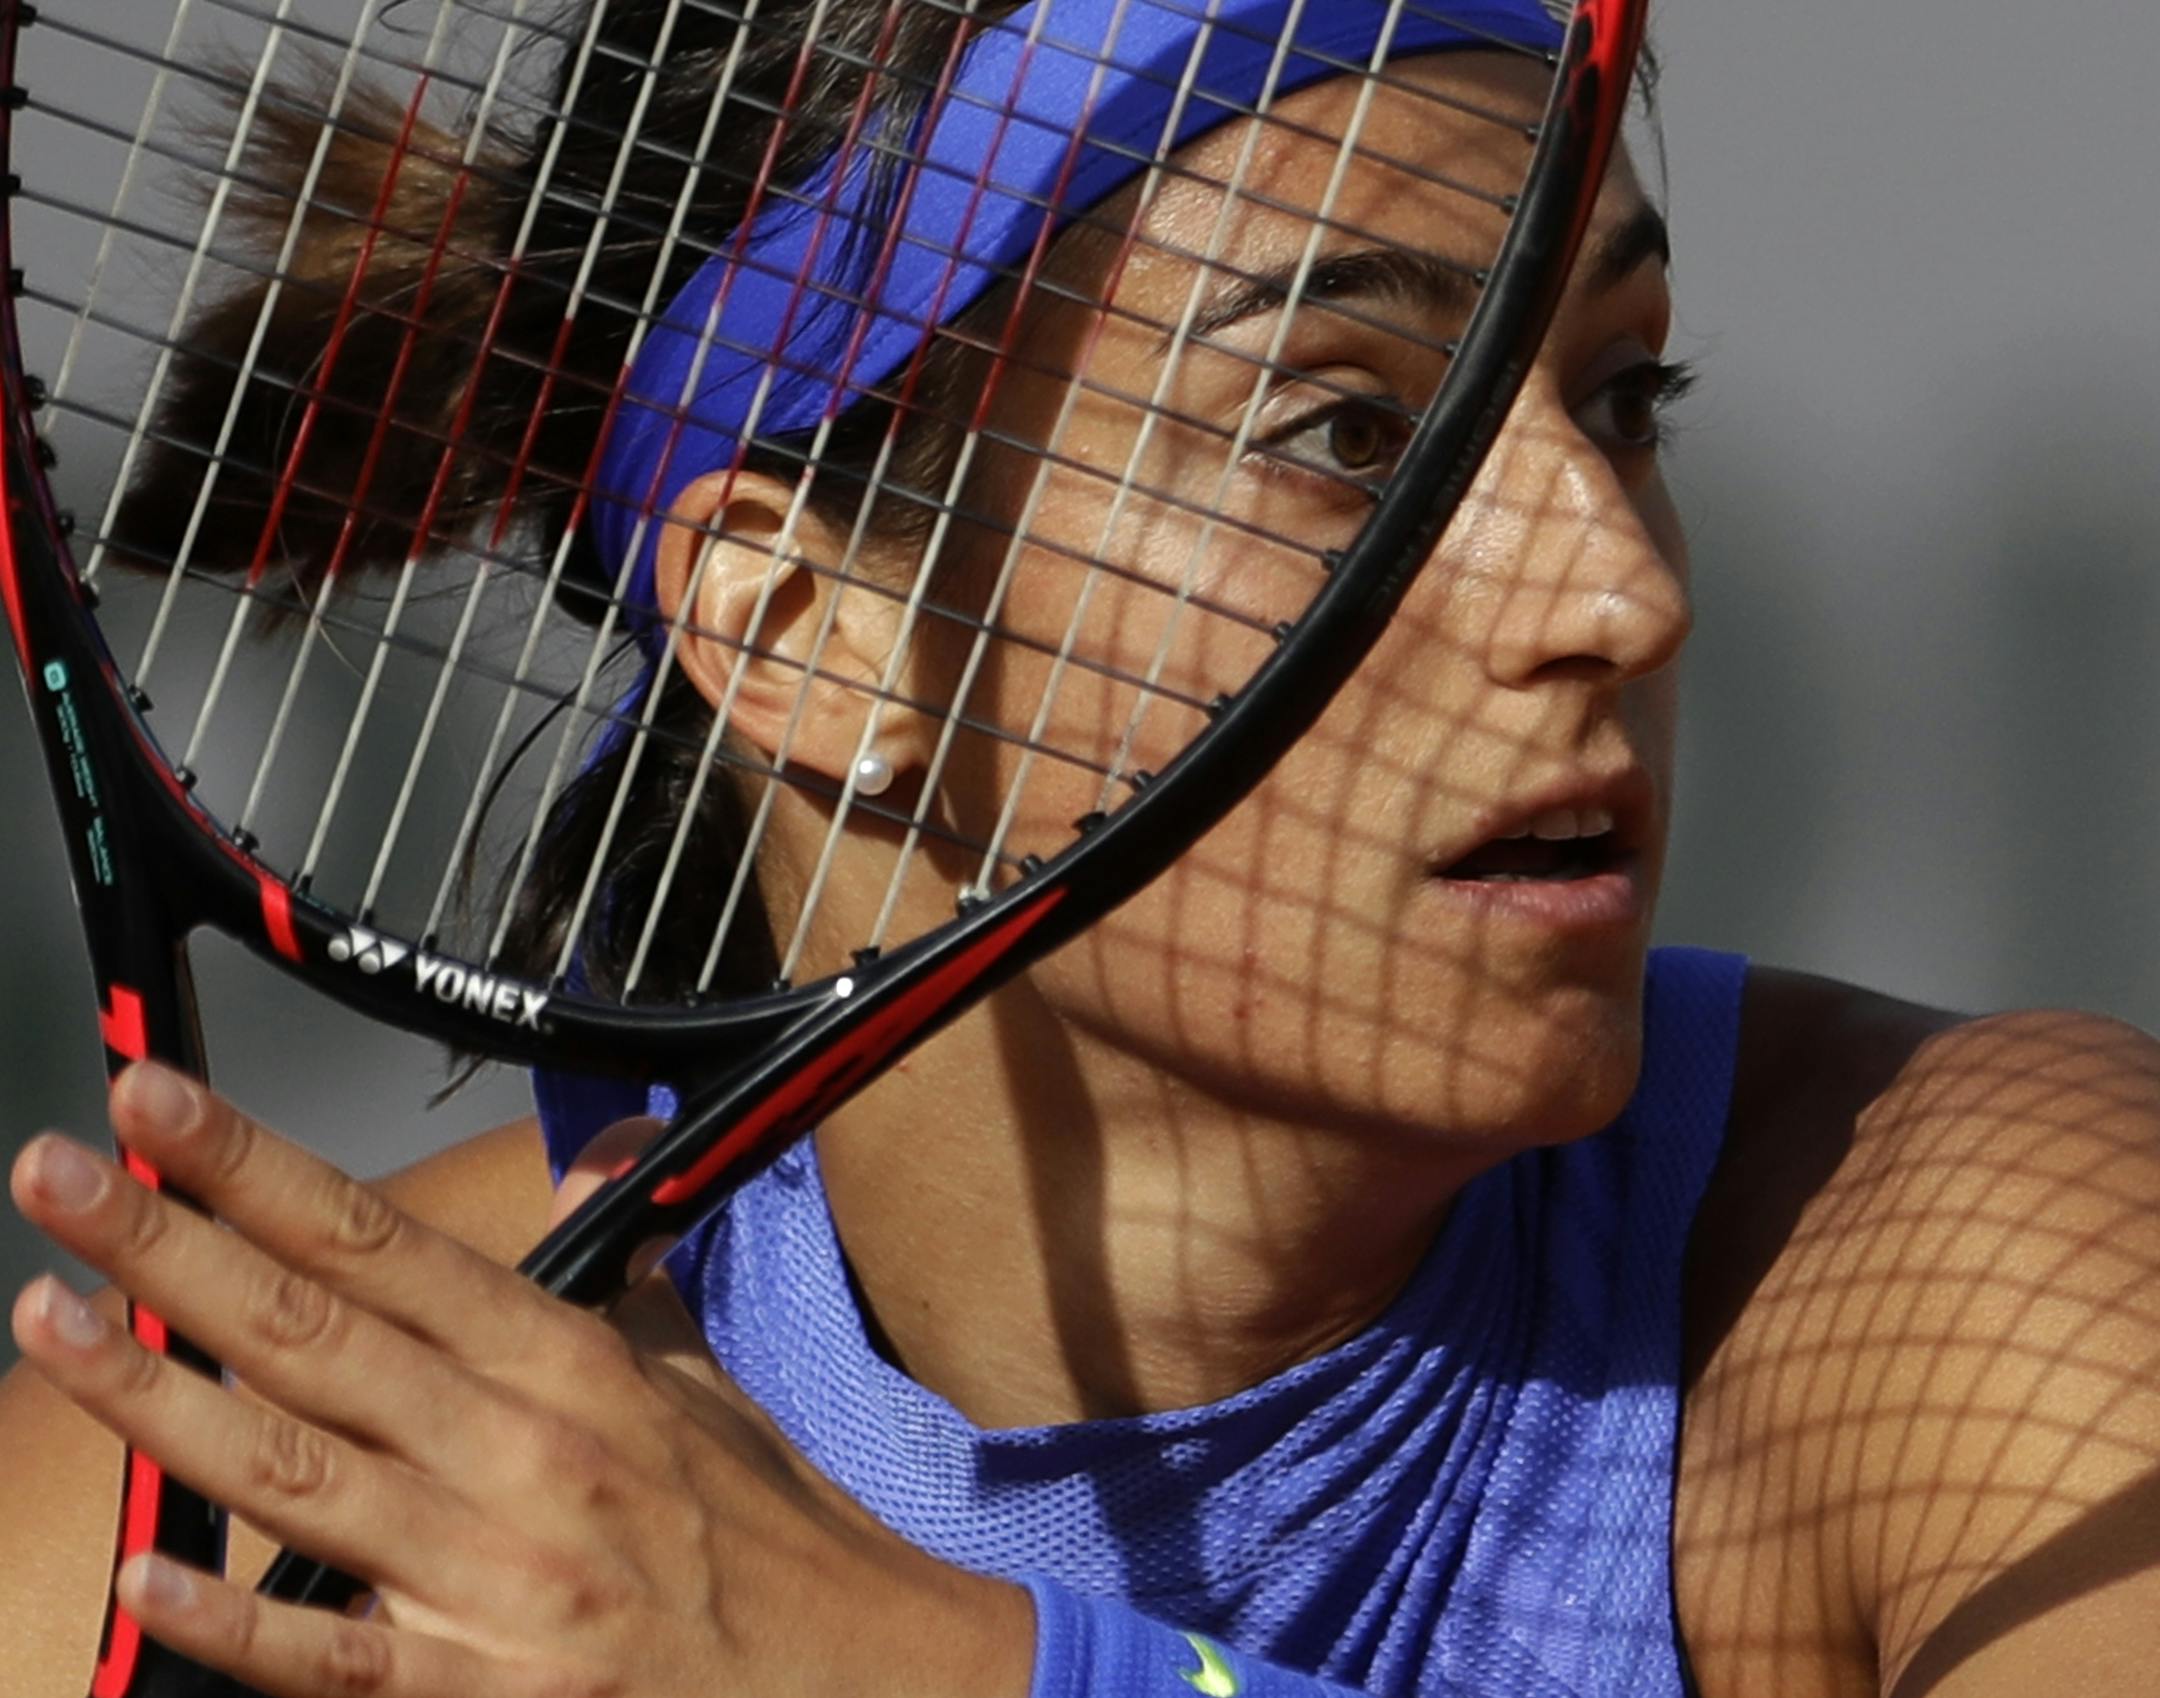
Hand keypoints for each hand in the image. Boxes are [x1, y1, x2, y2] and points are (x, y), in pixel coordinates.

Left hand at [9, 1062, 1034, 1697]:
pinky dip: (237, 1618)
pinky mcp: (491, 1691)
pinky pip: (339, 1657)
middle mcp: (518, 1446)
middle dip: (170, 1243)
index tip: (162, 1101)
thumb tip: (603, 1150)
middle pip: (314, 1326)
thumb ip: (617, 1261)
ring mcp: (496, 1572)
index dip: (261, 1166)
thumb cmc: (758, 1524)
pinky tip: (142, 1576)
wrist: (853, 1675)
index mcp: (562, 1359)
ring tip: (49, 1318)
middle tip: (55, 1168)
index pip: (384, 1237)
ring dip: (158, 1395)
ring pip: (295, 1468)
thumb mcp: (691, 1368)